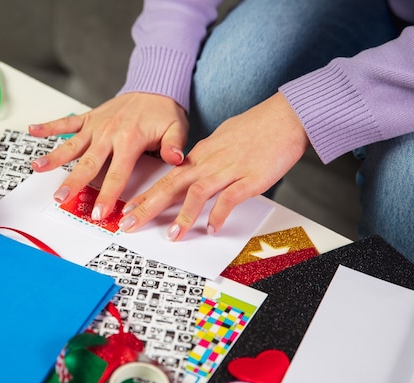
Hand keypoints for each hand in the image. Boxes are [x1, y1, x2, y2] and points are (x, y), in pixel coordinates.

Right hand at [30, 92, 188, 219]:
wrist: (154, 86)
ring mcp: (96, 125)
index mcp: (130, 140)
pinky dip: (49, 125)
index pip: (117, 173)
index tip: (99, 212)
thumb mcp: (177, 128)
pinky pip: (67, 122)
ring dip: (54, 157)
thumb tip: (176, 159)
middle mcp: (109, 133)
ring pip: (72, 145)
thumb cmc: (164, 112)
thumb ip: (174, 145)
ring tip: (37, 167)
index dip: (108, 195)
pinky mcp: (89, 117)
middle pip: (88, 163)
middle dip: (74, 182)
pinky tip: (32, 130)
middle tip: (61, 198)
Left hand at [118, 92, 309, 240]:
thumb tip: (194, 168)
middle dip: (147, 206)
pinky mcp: (251, 177)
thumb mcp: (222, 139)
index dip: (145, 194)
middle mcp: (209, 162)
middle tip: (129, 224)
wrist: (285, 116)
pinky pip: (230, 198)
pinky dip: (219, 214)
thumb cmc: (257, 127)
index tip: (128, 209)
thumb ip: (206, 157)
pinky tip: (212, 227)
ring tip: (172, 235)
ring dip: (183, 215)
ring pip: (197, 192)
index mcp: (201, 154)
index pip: (167, 177)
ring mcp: (229, 169)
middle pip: (171, 185)